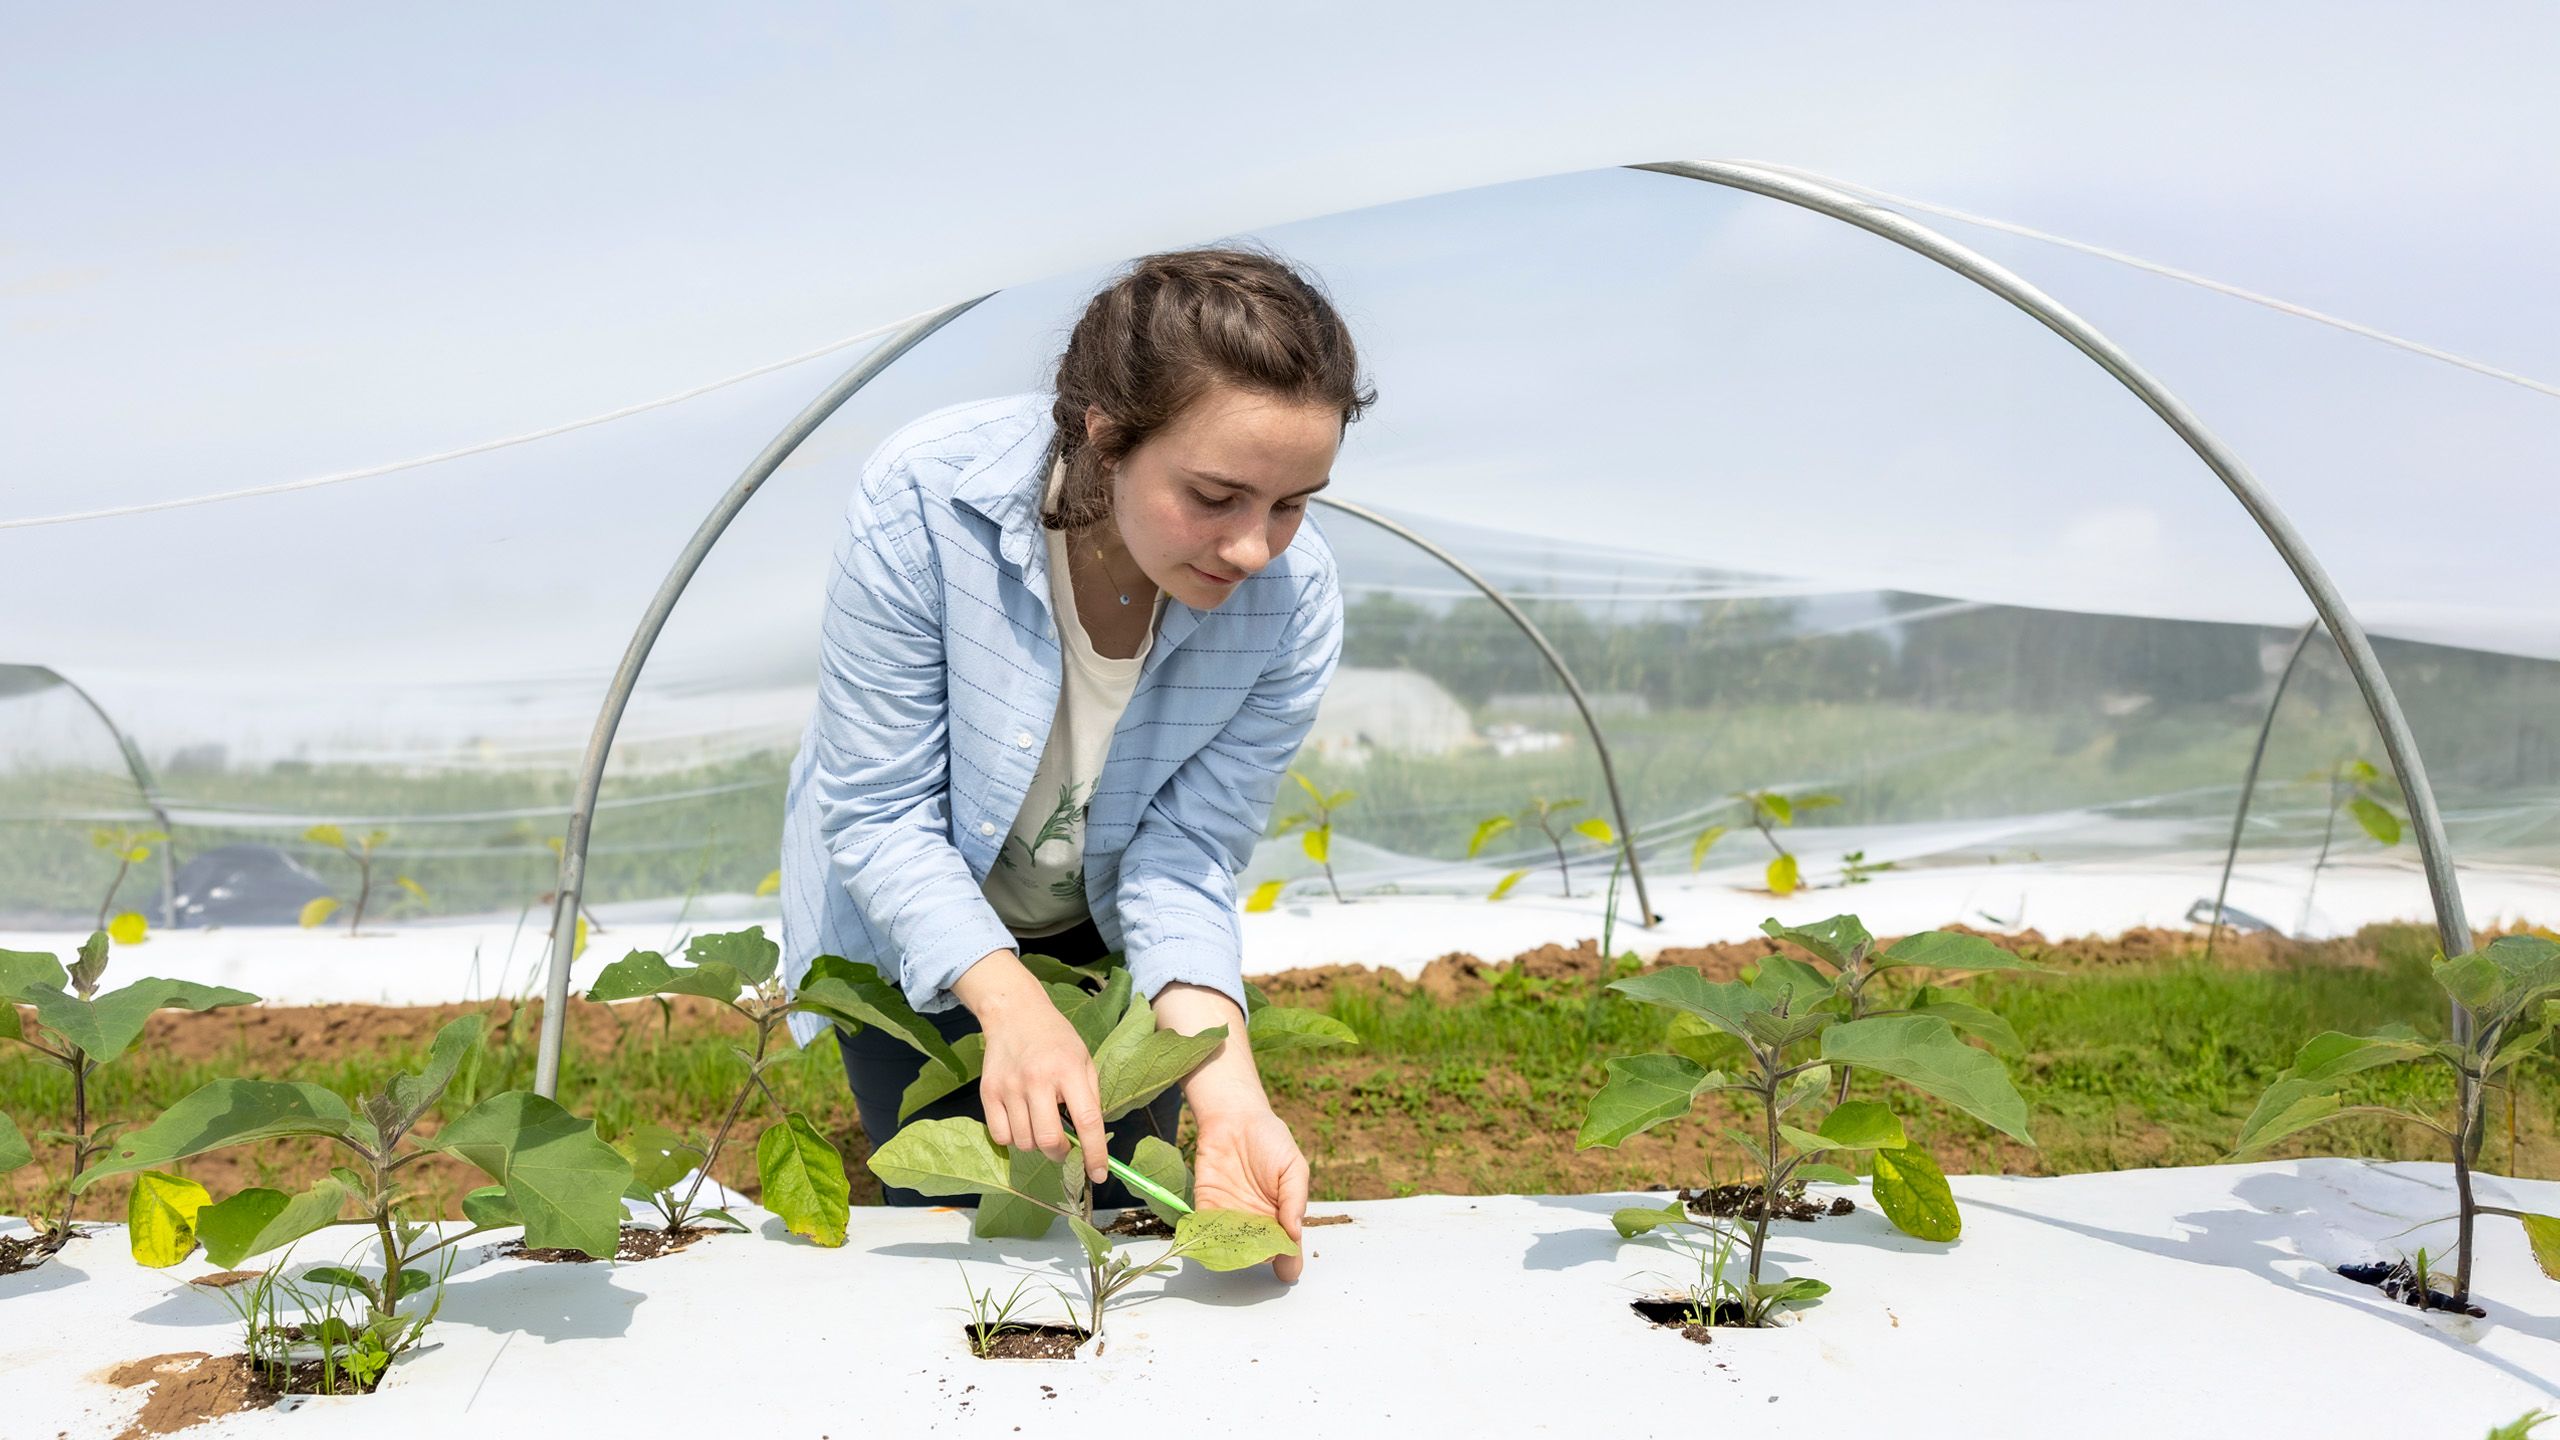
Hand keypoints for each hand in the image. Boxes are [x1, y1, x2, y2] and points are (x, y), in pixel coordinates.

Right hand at [953, 950, 1106, 1184]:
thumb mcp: (1084, 1060)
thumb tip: (1091, 1139)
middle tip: (1064, 1147)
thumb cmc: (1056, 1039)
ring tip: (1040, 1125)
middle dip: (1061, 1154)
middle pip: (1049, 1140)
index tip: (1098, 1174)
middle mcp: (1037, 1080)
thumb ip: (1089, 1097)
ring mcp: (1009, 1087)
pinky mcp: (988, 1092)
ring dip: (1036, 1145)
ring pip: (1024, 1143)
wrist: (1015, 1014)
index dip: (1095, 1153)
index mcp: (1069, 1070)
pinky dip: (1013, 1139)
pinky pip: (1001, 1136)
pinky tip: (1021, 1122)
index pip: (1087, 1122)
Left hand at [1190, 1104, 1309, 1282]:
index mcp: (1281, 1214)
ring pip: (1232, 1245)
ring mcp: (1230, 1215)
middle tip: (1263, 1255)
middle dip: (1260, 1258)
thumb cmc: (1270, 1140)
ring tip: (1240, 1253)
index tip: (1287, 1270)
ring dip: (1234, 1252)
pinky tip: (1213, 1243)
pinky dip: (1208, 1238)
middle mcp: (1256, 1220)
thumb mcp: (1293, 1167)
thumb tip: (1295, 1232)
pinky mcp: (1206, 1206)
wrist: (1235, 1117)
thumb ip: (1295, 1199)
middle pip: (1259, 1251)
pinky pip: (1206, 1228)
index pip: (1286, 1245)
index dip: (1288, 1261)